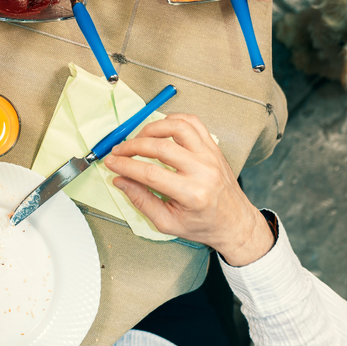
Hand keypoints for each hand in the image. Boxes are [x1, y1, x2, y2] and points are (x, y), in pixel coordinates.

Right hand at [102, 114, 273, 265]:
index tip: (111, 163)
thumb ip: (141, 200)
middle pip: (161, 147)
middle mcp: (204, 171)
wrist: (235, 223)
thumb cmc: (203, 225)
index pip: (150, 173)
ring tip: (139, 138)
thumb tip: (120, 180)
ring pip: (178, 127)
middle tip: (118, 151)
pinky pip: (193, 122)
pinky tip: (161, 129)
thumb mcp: (168, 223)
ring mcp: (211, 156)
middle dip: (133, 146)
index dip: (126, 165)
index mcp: (192, 194)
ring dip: (153, 128)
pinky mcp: (214, 148)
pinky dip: (173, 120)